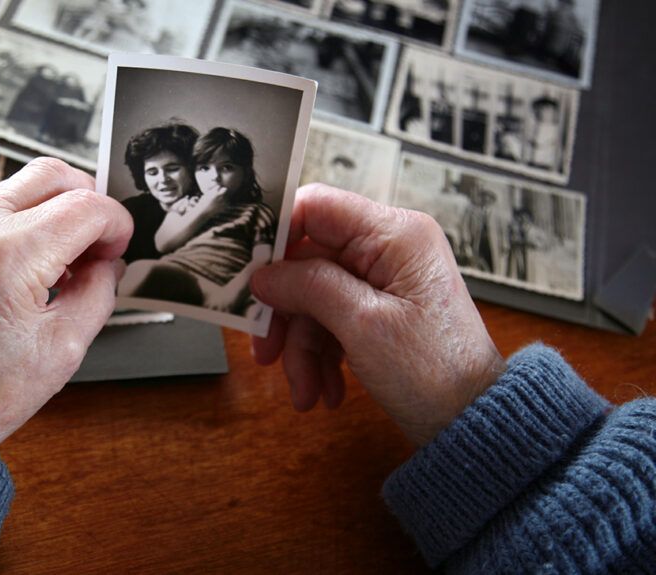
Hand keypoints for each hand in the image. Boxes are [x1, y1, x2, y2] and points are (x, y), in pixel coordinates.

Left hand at [0, 158, 132, 447]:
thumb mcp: (65, 347)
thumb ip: (99, 291)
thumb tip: (108, 262)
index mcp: (9, 256)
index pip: (86, 207)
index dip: (116, 225)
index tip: (118, 249)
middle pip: (53, 175)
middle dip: (87, 202)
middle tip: (96, 244)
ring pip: (20, 185)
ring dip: (53, 212)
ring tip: (59, 263)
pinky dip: (20, 223)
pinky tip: (27, 266)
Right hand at [249, 184, 505, 445]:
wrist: (473, 423)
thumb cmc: (435, 373)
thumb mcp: (363, 325)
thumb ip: (309, 287)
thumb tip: (263, 274)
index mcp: (394, 234)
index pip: (316, 207)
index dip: (277, 237)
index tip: (250, 275)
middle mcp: (388, 248)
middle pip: (308, 261)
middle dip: (285, 312)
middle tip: (265, 351)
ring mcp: (384, 280)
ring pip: (314, 297)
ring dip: (301, 346)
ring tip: (303, 390)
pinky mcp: (380, 309)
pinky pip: (332, 319)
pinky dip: (320, 355)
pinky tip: (322, 390)